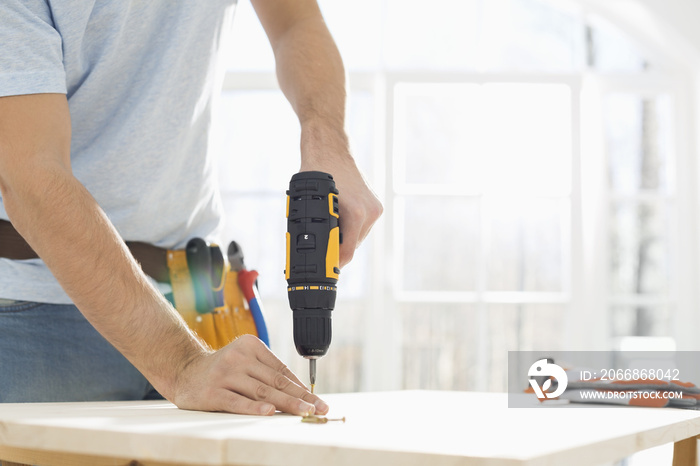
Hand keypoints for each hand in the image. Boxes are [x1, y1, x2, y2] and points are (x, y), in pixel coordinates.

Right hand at [171, 335, 328, 415]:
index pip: (281, 370)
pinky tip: (269, 413)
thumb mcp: (244, 361)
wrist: (184, 370)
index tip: (317, 401)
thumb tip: (299, 392)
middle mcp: (239, 357)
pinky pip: (237, 401)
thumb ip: (266, 372)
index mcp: (251, 346)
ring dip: (285, 404)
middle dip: (300, 397)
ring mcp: (225, 374)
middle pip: (275, 381)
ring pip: (261, 391)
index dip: (301, 387)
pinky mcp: (213, 391)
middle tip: (318, 408)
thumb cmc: (222, 370)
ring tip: (303, 412)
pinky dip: (254, 408)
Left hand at [301, 149, 382, 267]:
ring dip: (344, 237)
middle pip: (353, 246)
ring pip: (357, 236)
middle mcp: (370, 212)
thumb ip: (314, 227)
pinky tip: (338, 218)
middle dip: (336, 248)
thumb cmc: (316, 170)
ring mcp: (375, 208)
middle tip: (319, 249)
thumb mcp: (309, 202)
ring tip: (328, 228)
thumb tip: (310, 250)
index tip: (324, 270)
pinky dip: (349, 226)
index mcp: (356, 213)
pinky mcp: (376, 205)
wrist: (330, 148)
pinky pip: (361, 226)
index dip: (333, 263)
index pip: (347, 253)